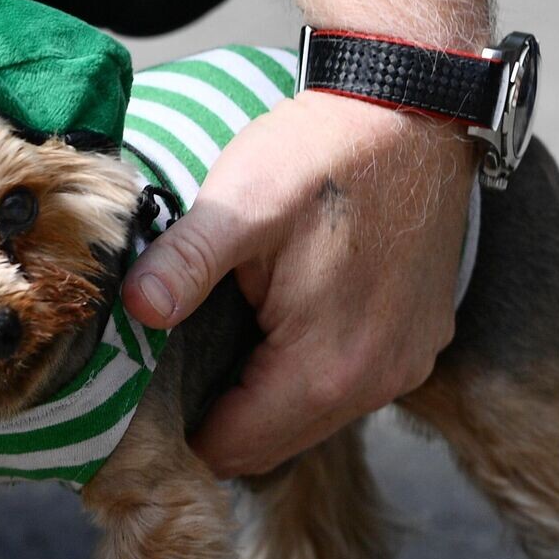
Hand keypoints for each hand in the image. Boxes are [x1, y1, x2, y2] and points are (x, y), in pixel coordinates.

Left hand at [122, 89, 477, 476]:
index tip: (151, 406)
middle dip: (222, 424)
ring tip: (227, 354)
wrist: (418, 113)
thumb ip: (186, 264)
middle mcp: (374, 385)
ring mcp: (405, 368)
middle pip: (273, 445)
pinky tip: (283, 337)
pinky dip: (309, 381)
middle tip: (178, 381)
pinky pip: (349, 392)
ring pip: (312, 423)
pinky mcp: (420, 347)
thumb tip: (138, 311)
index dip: (187, 434)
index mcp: (325, 367)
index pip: (236, 445)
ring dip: (266, 404)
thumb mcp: (242, 204)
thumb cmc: (326, 154)